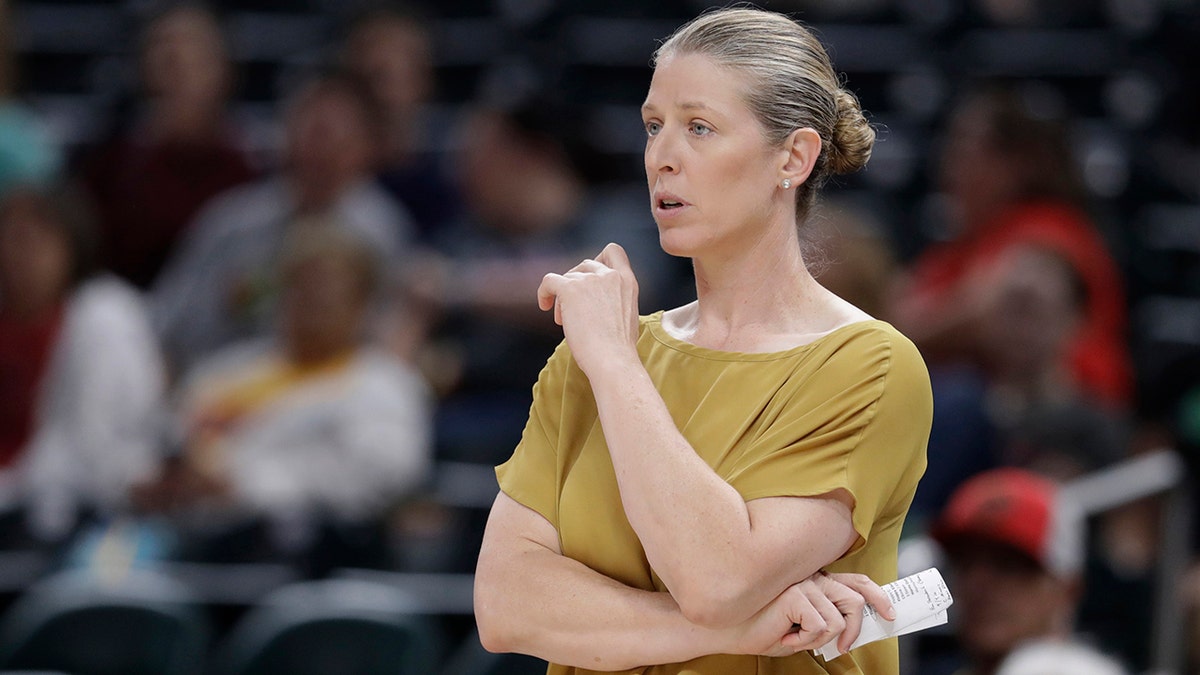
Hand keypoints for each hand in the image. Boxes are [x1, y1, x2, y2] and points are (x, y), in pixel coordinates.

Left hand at [536, 243, 639, 375]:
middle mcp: (610, 276)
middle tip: (574, 310)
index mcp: (628, 282)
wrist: (612, 360)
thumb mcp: (627, 316)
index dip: (598, 260)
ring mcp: (590, 280)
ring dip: (563, 296)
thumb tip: (593, 301)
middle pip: (585, 265)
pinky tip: (544, 306)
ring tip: (564, 320)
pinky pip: (549, 281)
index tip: (589, 280)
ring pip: (567, 276)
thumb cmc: (618, 350)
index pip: (613, 251)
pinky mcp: (570, 290)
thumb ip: (615, 299)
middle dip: (577, 285)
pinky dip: (544, 292)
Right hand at [723, 571, 894, 657]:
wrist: (728, 630)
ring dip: (818, 640)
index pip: (856, 582)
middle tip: (841, 647)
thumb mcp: (801, 626)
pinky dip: (804, 641)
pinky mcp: (795, 593)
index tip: (889, 614)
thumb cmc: (762, 628)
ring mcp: (804, 583)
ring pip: (838, 620)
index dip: (877, 596)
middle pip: (855, 599)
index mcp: (815, 581)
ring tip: (794, 637)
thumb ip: (825, 621)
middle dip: (856, 628)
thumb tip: (852, 633)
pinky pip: (821, 627)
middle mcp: (812, 577)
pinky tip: (784, 635)